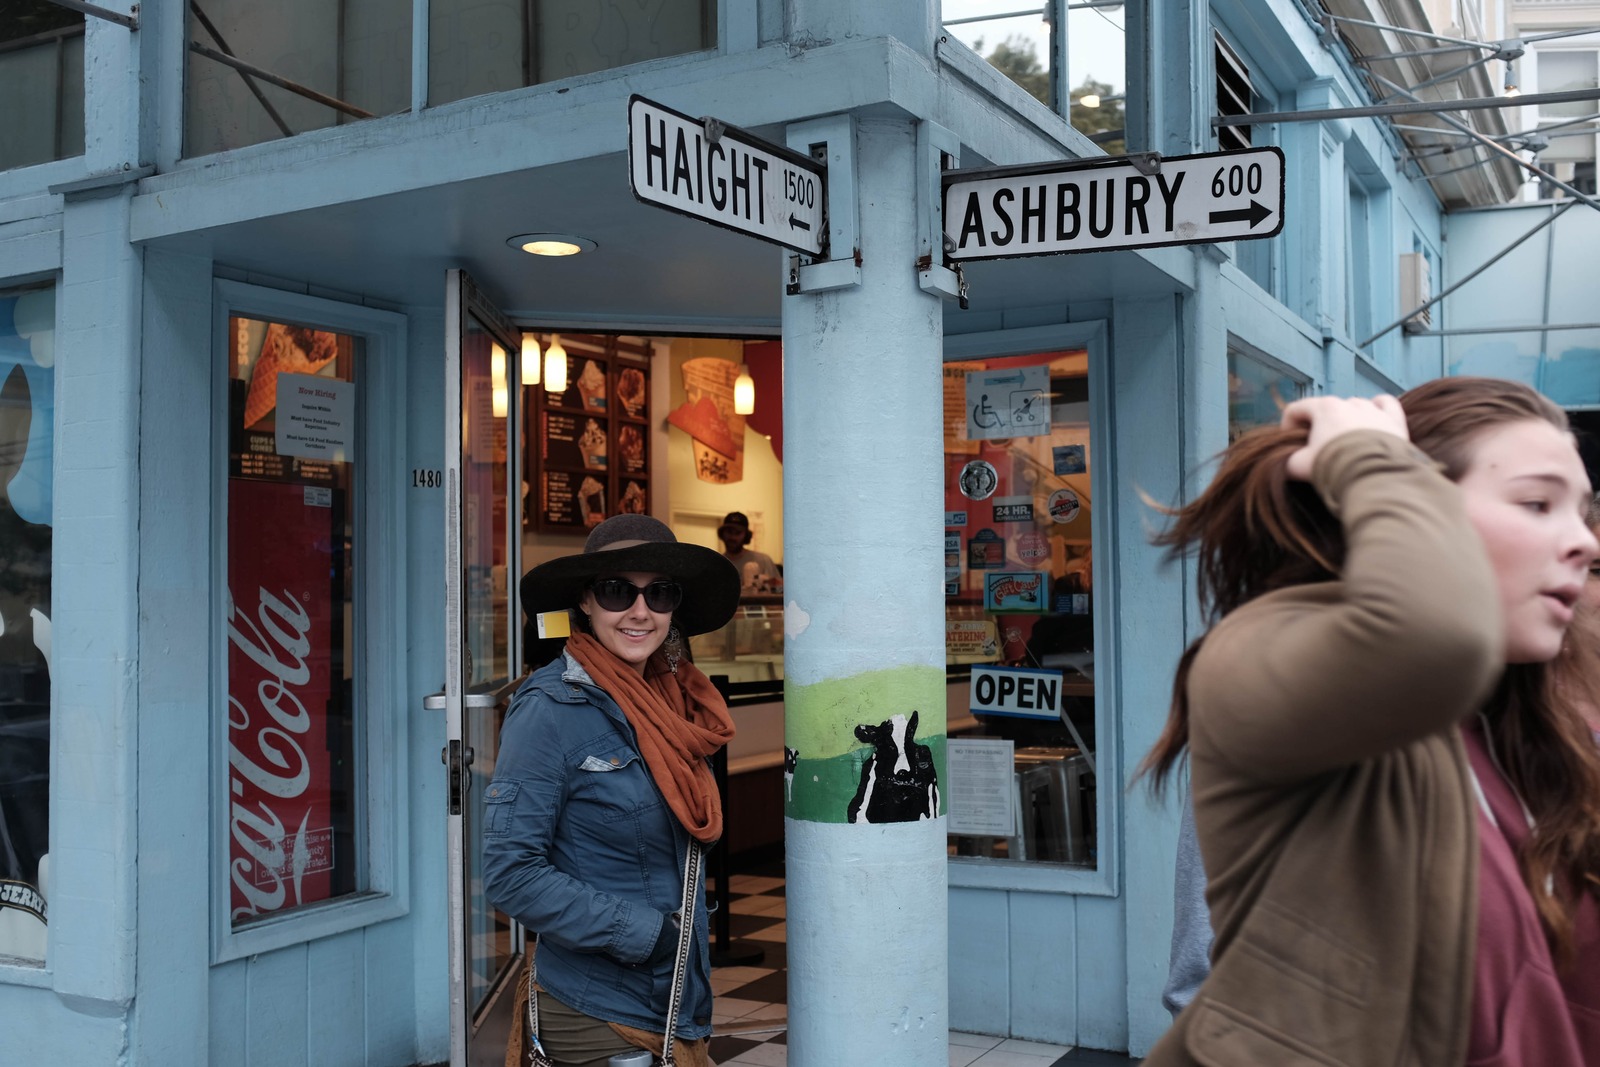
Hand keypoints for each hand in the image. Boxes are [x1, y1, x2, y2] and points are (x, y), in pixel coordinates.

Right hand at [1281, 395, 1408, 480]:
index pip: (1296, 409)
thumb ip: (1288, 460)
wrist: (1373, 476)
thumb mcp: (1300, 466)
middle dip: (1318, 425)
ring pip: (1354, 406)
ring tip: (1346, 439)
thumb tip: (1287, 462)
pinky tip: (1373, 419)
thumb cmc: (1334, 466)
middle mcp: (1348, 403)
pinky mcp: (1393, 419)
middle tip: (1318, 447)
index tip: (1291, 443)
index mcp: (1324, 409)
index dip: (1288, 425)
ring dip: (1345, 420)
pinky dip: (1377, 408)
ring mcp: (1373, 409)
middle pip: (1325, 408)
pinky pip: (1385, 404)